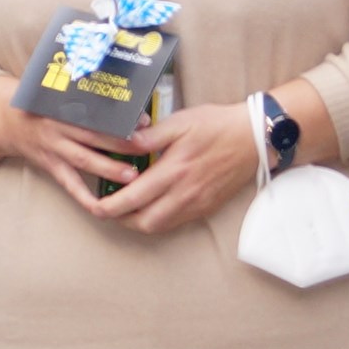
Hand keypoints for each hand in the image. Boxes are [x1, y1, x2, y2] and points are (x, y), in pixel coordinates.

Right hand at [0, 78, 148, 214]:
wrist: (5, 120)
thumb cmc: (42, 103)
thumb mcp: (58, 89)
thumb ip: (85, 90)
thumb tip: (125, 86)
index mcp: (63, 104)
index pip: (94, 110)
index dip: (118, 116)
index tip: (143, 119)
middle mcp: (58, 126)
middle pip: (93, 135)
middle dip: (121, 143)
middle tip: (146, 147)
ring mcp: (53, 149)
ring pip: (84, 160)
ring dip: (108, 168)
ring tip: (132, 176)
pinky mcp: (50, 166)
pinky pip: (69, 185)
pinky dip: (85, 198)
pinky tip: (102, 208)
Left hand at [88, 99, 263, 237]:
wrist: (254, 138)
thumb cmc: (217, 125)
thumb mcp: (180, 122)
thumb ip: (150, 136)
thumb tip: (124, 142)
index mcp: (173, 171)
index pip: (133, 199)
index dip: (109, 207)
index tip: (94, 205)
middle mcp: (184, 194)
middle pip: (143, 222)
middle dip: (119, 220)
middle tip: (106, 207)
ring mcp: (197, 204)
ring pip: (159, 226)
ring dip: (138, 222)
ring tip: (125, 207)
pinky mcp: (206, 207)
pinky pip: (176, 222)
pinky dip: (158, 219)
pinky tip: (151, 205)